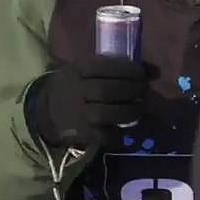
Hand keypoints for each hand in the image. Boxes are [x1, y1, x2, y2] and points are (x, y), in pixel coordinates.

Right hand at [26, 55, 148, 147]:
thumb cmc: (74, 87)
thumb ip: (114, 68)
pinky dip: (119, 129)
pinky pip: (104, 132)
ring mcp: (77, 113)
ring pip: (106, 113)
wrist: (46, 112)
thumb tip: (152, 70)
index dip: (126, 69)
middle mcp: (75, 91)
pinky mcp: (81, 133)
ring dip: (129, 111)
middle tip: (143, 91)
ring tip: (139, 108)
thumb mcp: (86, 71)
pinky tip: (126, 125)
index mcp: (76, 71)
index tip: (140, 72)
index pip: (103, 67)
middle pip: (106, 90)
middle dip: (131, 90)